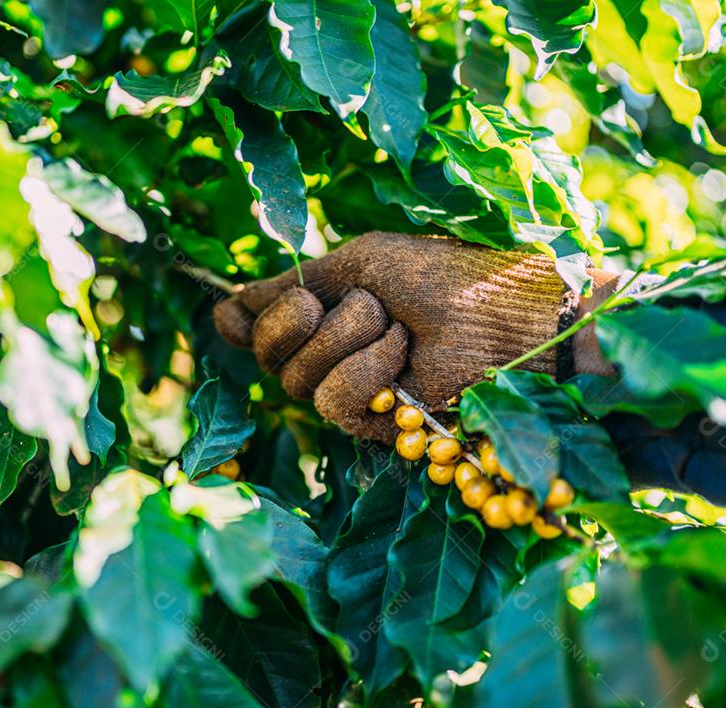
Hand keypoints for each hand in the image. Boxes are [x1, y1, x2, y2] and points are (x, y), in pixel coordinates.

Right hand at [214, 233, 612, 442]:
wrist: (502, 314)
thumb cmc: (444, 276)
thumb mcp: (361, 266)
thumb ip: (294, 285)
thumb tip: (223, 306)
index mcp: (320, 310)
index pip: (251, 324)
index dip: (248, 317)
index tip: (261, 302)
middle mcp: (323, 351)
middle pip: (262, 350)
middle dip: (303, 317)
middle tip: (365, 302)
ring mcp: (343, 388)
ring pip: (292, 378)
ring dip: (350, 338)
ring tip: (399, 327)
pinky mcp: (367, 423)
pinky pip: (328, 401)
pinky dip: (365, 372)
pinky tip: (403, 359)